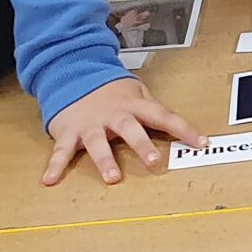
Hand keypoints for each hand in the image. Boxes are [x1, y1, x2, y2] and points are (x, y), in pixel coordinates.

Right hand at [42, 78, 205, 186]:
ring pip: (98, 143)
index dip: (183, 129)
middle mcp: (113, 115)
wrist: (71, 71)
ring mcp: (90, 124)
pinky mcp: (68, 131)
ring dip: (105, 160)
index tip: (201, 143)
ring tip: (113, 178)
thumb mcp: (135, 91)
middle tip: (153, 163)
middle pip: (130, 129)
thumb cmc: (109, 88)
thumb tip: (176, 123)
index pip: (163, 116)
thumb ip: (151, 108)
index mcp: (133, 105)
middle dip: (142, 145)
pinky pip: (61, 150)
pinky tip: (50, 180)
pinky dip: (55, 165)